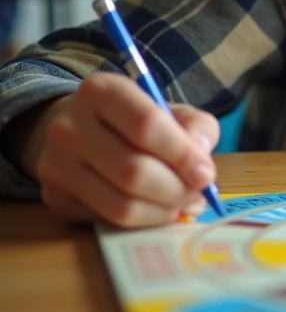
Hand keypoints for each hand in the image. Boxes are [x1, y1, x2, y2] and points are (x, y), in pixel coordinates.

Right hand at [13, 73, 219, 226]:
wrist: (79, 130)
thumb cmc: (136, 119)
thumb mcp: (171, 109)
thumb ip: (197, 126)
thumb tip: (201, 161)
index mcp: (102, 91)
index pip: (146, 125)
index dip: (182, 154)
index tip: (206, 174)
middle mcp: (69, 126)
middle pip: (133, 171)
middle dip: (176, 189)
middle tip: (198, 195)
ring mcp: (56, 164)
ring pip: (120, 204)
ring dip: (162, 211)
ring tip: (183, 204)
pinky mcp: (53, 197)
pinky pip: (105, 219)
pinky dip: (141, 220)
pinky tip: (156, 209)